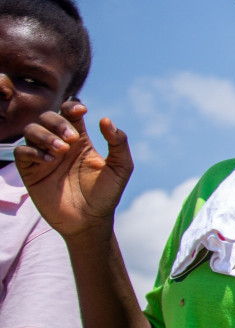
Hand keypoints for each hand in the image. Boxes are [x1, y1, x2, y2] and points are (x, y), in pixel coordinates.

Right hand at [13, 102, 133, 240]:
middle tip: (72, 139)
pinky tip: (50, 161)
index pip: (69, 113)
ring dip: (45, 135)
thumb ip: (118, 143)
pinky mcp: (31, 171)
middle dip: (58, 122)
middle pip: (47, 117)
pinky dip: (33, 151)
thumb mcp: (120, 167)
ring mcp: (43, 157)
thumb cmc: (106, 194)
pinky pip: (21, 152)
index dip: (71, 106)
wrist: (90, 221)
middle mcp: (60, 145)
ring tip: (61, 150)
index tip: (82, 111)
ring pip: (31, 130)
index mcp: (80, 140)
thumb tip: (105, 119)